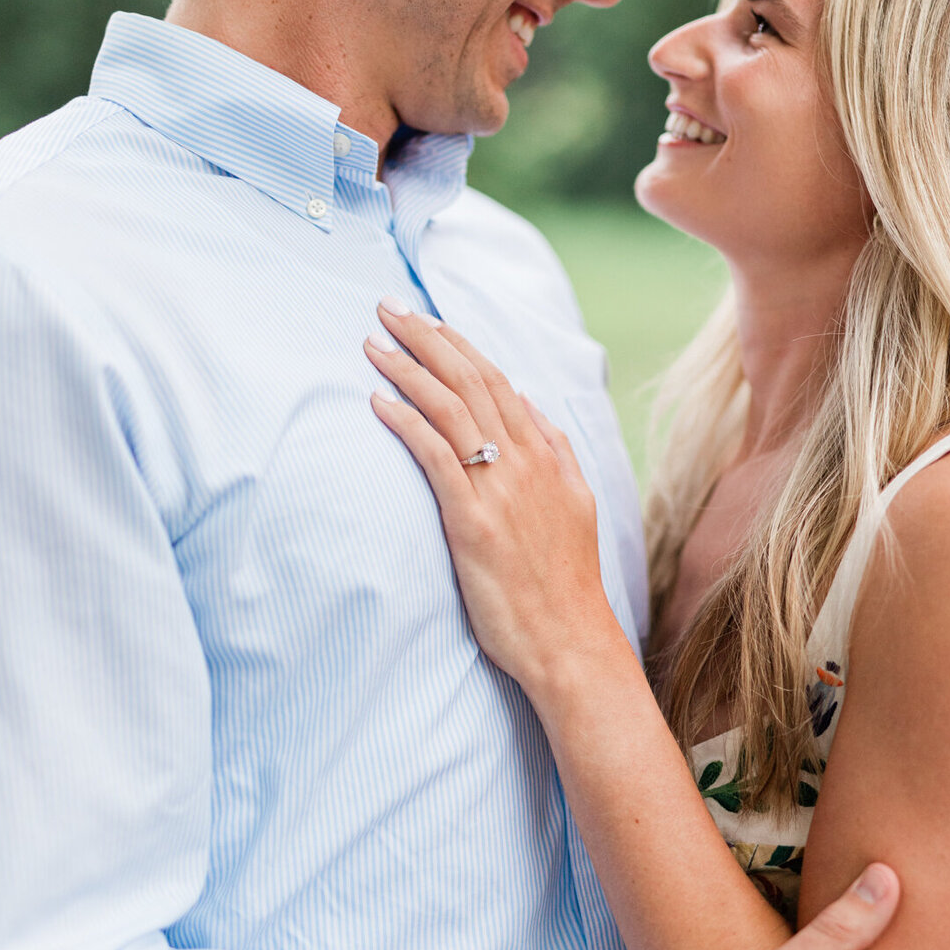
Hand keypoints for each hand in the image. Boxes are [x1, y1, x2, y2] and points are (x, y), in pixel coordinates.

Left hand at [365, 300, 622, 693]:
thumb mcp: (576, 503)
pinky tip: (378, 401)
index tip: (427, 320)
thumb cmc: (564, 582)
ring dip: (408, 370)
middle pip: (470, 381)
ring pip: (451, 409)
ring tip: (373, 343)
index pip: (497, 381)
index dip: (459, 345)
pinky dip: (406, 422)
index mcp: (546, 456)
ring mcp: (500, 489)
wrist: (570, 641)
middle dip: (426, 339)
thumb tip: (529, 402)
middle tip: (387, 308)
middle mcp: (524, 462)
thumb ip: (555, 449)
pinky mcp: (473, 521)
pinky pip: (436, 456)